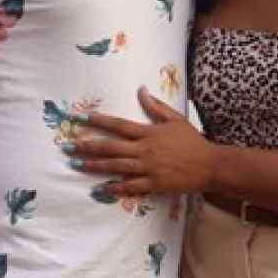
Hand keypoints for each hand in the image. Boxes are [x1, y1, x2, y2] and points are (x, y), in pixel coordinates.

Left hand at [66, 88, 214, 195]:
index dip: (99, 121)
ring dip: (94, 165)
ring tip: (77, 164)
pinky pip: (131, 186)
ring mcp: (148, 168)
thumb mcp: (175, 119)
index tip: (81, 118)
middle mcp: (144, 150)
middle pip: (111, 147)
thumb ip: (156, 106)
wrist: (209, 165)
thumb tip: (141, 90)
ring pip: (116, 167)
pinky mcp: (153, 184)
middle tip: (68, 145)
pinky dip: (115, 187)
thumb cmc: (192, 140)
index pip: (118, 125)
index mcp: (148, 133)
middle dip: (87, 145)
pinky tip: (101, 188)